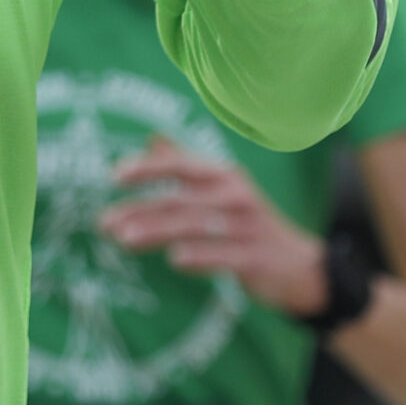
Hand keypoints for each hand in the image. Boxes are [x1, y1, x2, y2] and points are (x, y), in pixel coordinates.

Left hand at [101, 136, 328, 315]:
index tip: (113, 175)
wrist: (300, 266)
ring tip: (124, 240)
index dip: (147, 168)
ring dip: (157, 231)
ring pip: (195, 226)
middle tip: (104, 222)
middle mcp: (236, 196)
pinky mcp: (255, 257)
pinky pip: (223, 255)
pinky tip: (174, 260)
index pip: (181, 166)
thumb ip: (185, 165)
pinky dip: (199, 256)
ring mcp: (247, 226)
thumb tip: (152, 138)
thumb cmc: (248, 224)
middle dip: (140, 209)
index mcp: (224, 176)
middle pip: (180, 200)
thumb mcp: (221, 189)